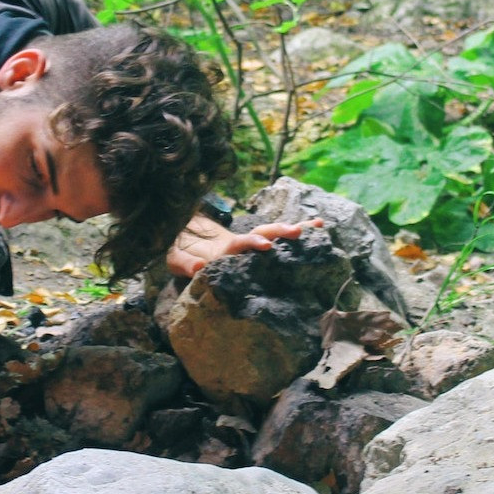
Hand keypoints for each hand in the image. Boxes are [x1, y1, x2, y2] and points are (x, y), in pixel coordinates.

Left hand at [166, 216, 323, 277]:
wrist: (182, 245)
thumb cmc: (179, 254)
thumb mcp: (176, 259)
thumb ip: (186, 263)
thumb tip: (200, 269)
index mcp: (223, 246)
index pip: (241, 242)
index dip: (253, 242)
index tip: (266, 245)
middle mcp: (240, 243)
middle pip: (262, 231)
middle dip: (280, 230)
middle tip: (299, 230)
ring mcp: (247, 245)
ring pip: (272, 233)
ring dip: (291, 228)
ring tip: (317, 224)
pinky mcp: (251, 251)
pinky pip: (274, 241)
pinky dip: (294, 235)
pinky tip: (317, 227)